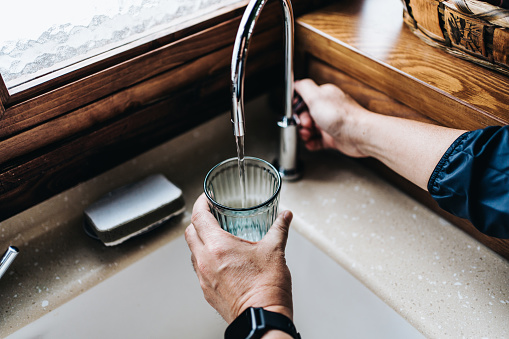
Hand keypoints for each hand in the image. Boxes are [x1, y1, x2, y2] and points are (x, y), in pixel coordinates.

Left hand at [185, 193, 293, 323]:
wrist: (263, 320)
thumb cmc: (266, 289)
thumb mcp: (275, 251)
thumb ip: (279, 229)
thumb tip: (285, 217)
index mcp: (218, 247)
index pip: (199, 217)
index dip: (201, 203)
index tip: (206, 198)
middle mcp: (205, 261)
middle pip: (190, 232)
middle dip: (198, 220)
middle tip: (210, 215)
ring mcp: (204, 278)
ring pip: (192, 252)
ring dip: (200, 240)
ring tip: (215, 237)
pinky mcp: (207, 291)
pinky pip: (199, 269)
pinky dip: (205, 259)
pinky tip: (221, 260)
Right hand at [294, 78, 370, 157]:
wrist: (359, 135)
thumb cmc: (342, 117)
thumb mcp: (316, 96)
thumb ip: (304, 87)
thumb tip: (296, 83)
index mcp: (325, 96)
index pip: (305, 99)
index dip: (298, 107)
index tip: (296, 112)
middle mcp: (329, 109)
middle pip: (306, 115)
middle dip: (301, 122)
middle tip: (305, 125)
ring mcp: (331, 124)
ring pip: (311, 129)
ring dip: (305, 133)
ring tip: (307, 135)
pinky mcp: (333, 138)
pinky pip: (318, 140)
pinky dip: (312, 143)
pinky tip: (310, 143)